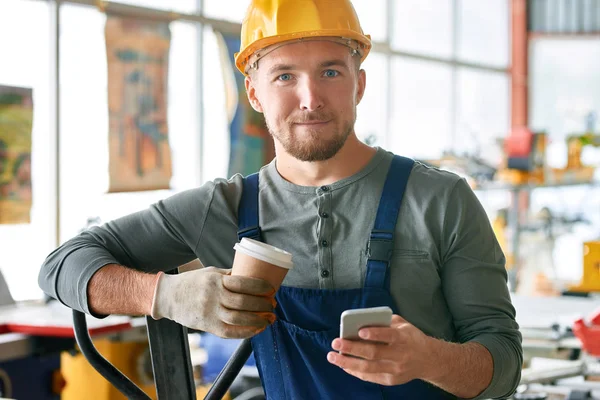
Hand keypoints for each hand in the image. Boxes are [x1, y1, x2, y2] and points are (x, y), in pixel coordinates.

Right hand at [150, 267, 275, 338]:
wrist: (169, 297)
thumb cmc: (193, 282)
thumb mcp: (210, 272)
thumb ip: (229, 275)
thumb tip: (252, 277)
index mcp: (215, 280)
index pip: (242, 283)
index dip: (260, 287)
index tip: (271, 289)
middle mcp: (213, 296)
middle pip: (243, 302)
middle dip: (262, 304)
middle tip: (273, 305)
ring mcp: (209, 312)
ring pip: (238, 318)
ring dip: (258, 320)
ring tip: (269, 319)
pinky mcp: (207, 326)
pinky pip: (229, 332)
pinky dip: (246, 332)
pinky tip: (257, 329)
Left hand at [327, 315, 433, 385]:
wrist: (429, 360)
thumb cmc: (411, 338)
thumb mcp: (403, 325)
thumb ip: (385, 322)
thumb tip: (360, 321)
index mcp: (404, 338)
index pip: (389, 335)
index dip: (375, 334)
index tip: (360, 331)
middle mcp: (400, 355)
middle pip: (374, 353)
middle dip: (352, 348)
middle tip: (336, 342)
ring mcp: (395, 370)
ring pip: (368, 368)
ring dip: (347, 363)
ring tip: (332, 357)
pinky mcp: (391, 380)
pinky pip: (369, 376)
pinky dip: (355, 371)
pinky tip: (343, 365)